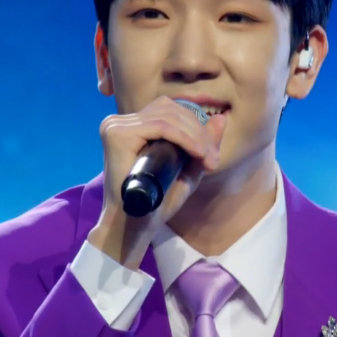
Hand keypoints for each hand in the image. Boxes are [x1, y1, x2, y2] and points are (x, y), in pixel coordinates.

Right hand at [87, 96, 226, 268]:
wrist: (134, 225)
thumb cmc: (157, 200)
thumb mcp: (187, 168)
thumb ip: (202, 143)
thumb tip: (221, 117)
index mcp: (132, 125)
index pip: (170, 110)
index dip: (196, 126)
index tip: (212, 155)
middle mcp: (120, 121)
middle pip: (171, 110)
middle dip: (199, 132)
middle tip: (213, 159)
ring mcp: (115, 125)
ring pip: (168, 117)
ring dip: (195, 136)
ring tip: (207, 159)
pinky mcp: (117, 134)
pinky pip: (161, 126)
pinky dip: (184, 138)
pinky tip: (197, 152)